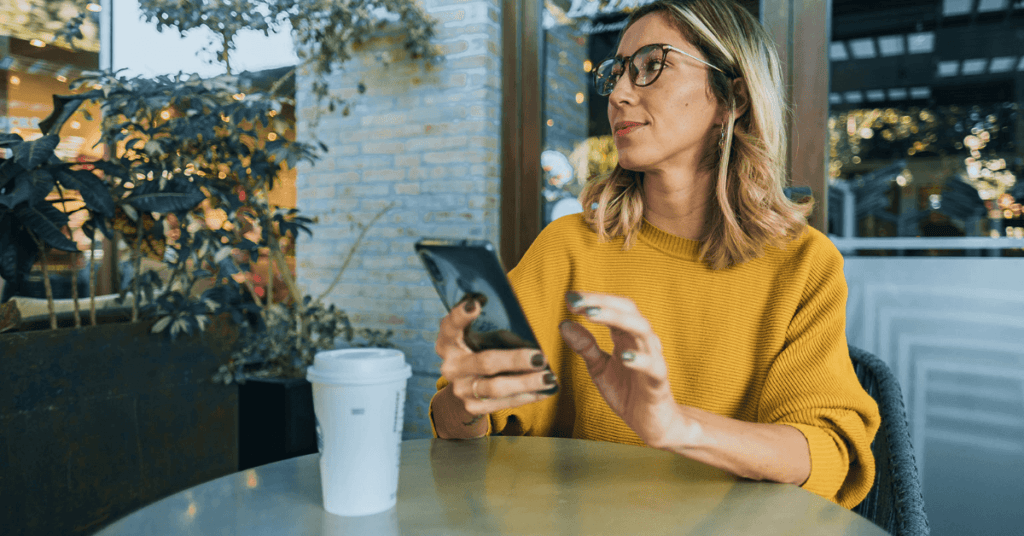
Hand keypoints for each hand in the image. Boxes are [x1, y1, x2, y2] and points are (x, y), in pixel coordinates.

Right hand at [435, 296, 557, 425]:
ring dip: (526, 383)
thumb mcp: (486, 338)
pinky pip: (504, 403)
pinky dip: (528, 396)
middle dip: (515, 360)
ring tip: (549, 377)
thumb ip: (503, 336)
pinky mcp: (472, 406)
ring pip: (496, 388)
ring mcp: (461, 389)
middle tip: (540, 357)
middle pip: (485, 362)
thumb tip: (535, 345)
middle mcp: (451, 366)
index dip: (461, 314)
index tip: (476, 303)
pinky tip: (547, 390)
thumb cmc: (481, 351)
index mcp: (449, 342)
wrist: (466, 388)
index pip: (451, 325)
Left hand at [560, 291, 681, 447]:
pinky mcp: (659, 382)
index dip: (593, 300)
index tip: (569, 298)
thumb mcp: (599, 368)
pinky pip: (653, 366)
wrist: (652, 424)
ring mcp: (653, 359)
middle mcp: (641, 342)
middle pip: (628, 310)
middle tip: (577, 302)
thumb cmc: (628, 391)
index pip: (613, 307)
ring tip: (591, 315)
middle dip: (602, 302)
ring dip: (616, 319)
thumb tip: (564, 324)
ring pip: (642, 330)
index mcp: (626, 336)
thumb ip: (585, 346)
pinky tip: (623, 356)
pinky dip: (639, 359)